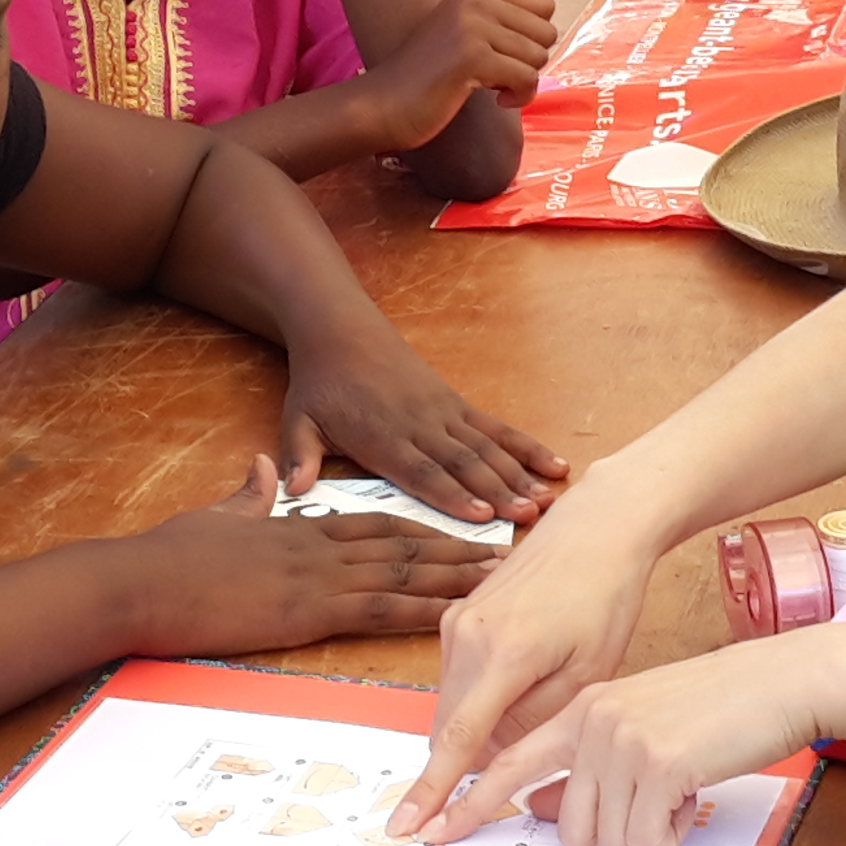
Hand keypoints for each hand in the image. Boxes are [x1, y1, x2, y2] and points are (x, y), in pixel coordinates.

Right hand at [125, 455, 506, 656]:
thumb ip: (250, 496)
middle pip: (404, 545)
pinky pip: (377, 607)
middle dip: (457, 549)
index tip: (460, 529)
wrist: (141, 581)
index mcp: (300, 529)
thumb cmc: (169, 557)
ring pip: (402, 572)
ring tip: (498, 579)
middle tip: (506, 553)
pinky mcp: (307, 609)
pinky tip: (452, 615)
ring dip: (453, 576)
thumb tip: (268, 468)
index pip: (377, 525)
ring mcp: (317, 578)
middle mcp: (319, 548)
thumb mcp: (218, 518)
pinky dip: (419, 608)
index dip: (424, 529)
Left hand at [282, 325, 566, 524]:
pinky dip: (525, 446)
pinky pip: (496, 427)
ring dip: (518, 474)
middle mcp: (420, 426)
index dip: (452, 494)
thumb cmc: (321, 383)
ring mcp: (444, 413)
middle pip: (464, 463)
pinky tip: (553, 464)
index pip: (421, 471)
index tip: (481, 515)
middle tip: (528, 515)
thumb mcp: (299, 420)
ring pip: (487, 447)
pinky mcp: (456, 403)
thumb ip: (300, 457)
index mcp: (382, 437)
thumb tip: (292, 491)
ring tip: (545, 499)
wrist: (342, 331)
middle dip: (498, 490)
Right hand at [361, 0, 559, 151]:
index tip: (502, 54)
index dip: (531, 38)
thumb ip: (512, 3)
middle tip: (495, 74)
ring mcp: (471, 26)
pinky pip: (527, 78)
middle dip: (528, 61)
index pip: (543, 5)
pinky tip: (497, 101)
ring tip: (490, 86)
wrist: (386, 104)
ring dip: (521, 82)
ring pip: (538, 56)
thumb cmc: (429, 75)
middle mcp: (474, 0)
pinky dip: (519, 97)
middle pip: (545, 32)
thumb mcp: (471, 32)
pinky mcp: (472, 57)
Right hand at [386, 479, 658, 836]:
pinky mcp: (458, 613)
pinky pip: (457, 676)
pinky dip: (478, 696)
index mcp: (504, 654)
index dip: (433, 790)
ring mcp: (457, 620)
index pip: (458, 741)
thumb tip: (492, 759)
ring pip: (452, 702)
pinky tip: (521, 682)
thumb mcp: (587, 673)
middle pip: (448, 727)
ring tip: (536, 703)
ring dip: (477, 725)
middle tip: (496, 774)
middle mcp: (468, 635)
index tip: (409, 826)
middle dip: (464, 761)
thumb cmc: (604, 597)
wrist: (595, 529)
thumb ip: (535, 722)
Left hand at [417, 633, 829, 845]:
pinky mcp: (656, 761)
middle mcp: (591, 719)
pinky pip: (644, 839)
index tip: (427, 829)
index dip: (465, 802)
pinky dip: (671, 833)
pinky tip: (692, 794)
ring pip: (604, 839)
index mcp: (580, 707)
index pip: (507, 763)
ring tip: (677, 791)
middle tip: (655, 802)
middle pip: (567, 825)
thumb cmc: (718, 705)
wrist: (779, 681)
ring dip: (645, 834)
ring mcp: (620, 738)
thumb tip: (546, 809)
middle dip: (614, 832)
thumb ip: (587, 763)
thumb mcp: (638, 726)